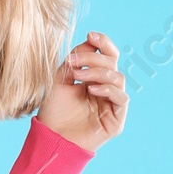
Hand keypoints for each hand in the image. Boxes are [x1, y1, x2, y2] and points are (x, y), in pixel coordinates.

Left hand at [38, 31, 127, 152]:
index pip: (108, 56)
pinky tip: (91, 89)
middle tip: (74, 60)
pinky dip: (107, 90)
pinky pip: (121, 98)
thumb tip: (89, 40)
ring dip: (97, 72)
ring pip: (118, 78)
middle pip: (112, 63)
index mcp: (96, 79)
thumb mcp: (60, 80)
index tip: (90, 34)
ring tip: (78, 76)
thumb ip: (74, 61)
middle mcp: (107, 90)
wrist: (50, 138)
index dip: (103, 43)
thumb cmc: (54, 112)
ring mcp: (113, 104)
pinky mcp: (117, 120)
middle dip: (94, 58)